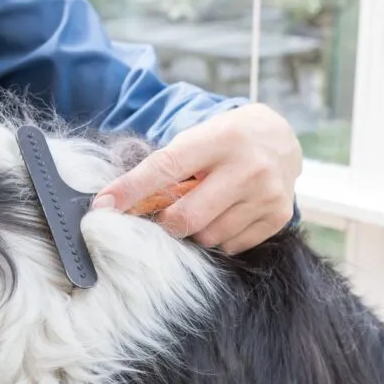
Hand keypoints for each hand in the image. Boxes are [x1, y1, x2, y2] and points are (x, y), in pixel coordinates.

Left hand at [92, 103, 301, 254]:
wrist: (281, 138)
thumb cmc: (223, 140)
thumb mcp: (195, 140)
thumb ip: (164, 168)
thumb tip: (117, 204)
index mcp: (219, 139)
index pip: (165, 168)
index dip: (130, 190)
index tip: (102, 206)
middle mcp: (248, 166)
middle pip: (186, 217)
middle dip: (164, 223)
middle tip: (162, 216)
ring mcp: (267, 194)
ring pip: (208, 236)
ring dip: (193, 230)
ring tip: (201, 208)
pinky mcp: (278, 217)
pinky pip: (230, 246)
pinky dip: (218, 237)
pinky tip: (224, 214)